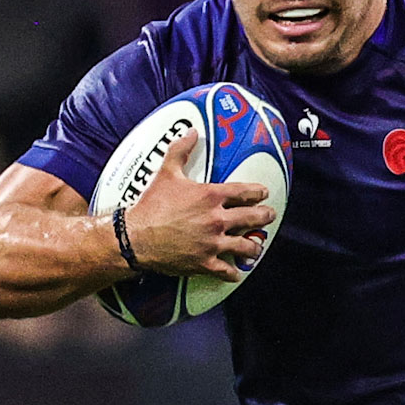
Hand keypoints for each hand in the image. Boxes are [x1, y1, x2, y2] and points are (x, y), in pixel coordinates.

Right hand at [124, 132, 275, 280]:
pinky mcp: (204, 263)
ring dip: (254, 247)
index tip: (263, 193)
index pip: (244, 192)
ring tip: (257, 247)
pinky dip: (234, 272)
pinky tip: (237, 273)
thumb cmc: (151, 204)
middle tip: (269, 215)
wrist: (135, 237)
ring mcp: (212, 243)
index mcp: (211, 196)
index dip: (258, 192)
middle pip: (252, 217)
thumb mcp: (166, 173)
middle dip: (265, 216)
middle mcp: (217, 219)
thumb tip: (191, 131)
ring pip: (245, 246)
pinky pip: (226, 270)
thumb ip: (180, 150)